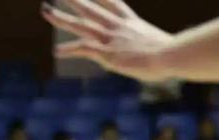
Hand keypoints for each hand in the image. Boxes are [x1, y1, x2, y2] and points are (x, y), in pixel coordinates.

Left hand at [42, 0, 175, 80]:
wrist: (172, 55)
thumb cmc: (173, 55)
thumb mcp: (159, 47)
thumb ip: (150, 48)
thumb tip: (159, 56)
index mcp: (132, 23)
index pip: (113, 3)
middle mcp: (119, 27)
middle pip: (92, 8)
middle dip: (75, 0)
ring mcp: (112, 38)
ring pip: (82, 24)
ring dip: (62, 17)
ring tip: (46, 11)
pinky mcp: (107, 52)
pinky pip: (84, 48)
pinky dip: (70, 49)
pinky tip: (57, 52)